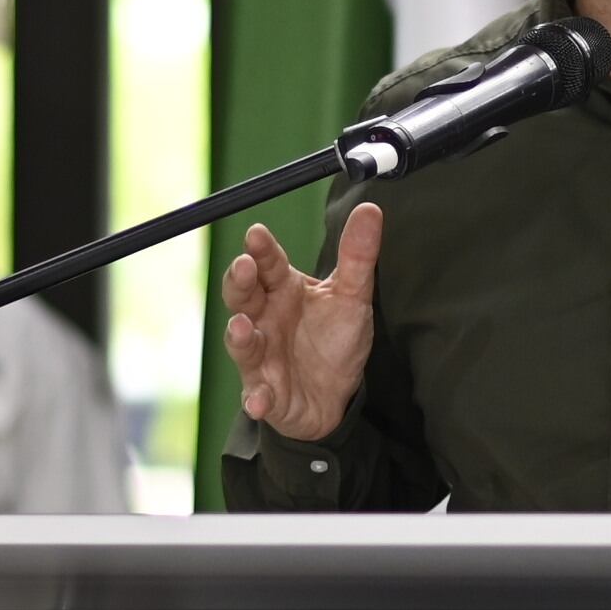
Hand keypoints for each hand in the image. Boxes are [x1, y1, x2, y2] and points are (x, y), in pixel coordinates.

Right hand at [223, 204, 382, 442]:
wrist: (335, 396)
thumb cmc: (334, 340)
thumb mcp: (352, 296)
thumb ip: (358, 256)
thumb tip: (370, 208)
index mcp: (283, 290)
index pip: (269, 263)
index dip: (261, 249)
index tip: (257, 233)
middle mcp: (264, 319)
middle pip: (243, 295)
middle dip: (239, 281)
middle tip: (244, 266)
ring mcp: (261, 356)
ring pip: (243, 343)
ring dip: (240, 336)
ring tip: (243, 327)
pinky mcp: (266, 392)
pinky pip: (256, 395)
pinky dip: (256, 398)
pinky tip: (259, 401)